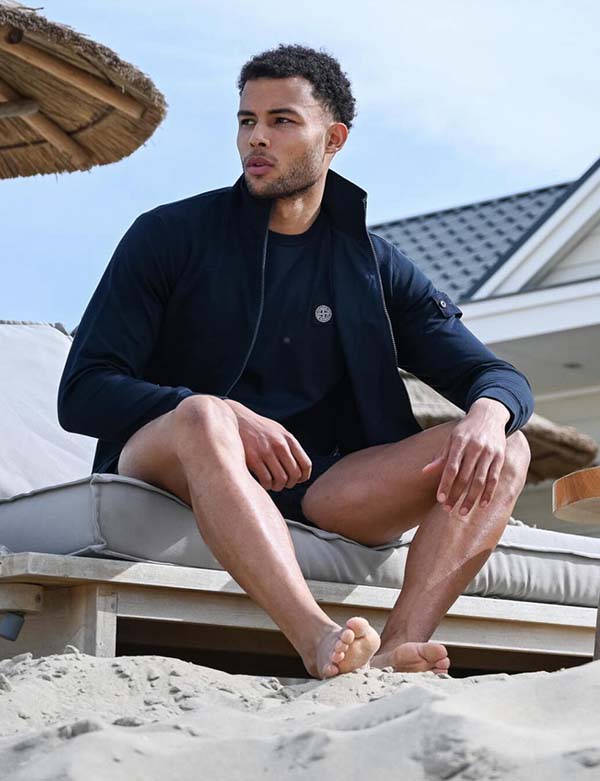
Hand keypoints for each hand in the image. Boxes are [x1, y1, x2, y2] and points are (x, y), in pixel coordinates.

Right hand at [223, 399, 311, 490]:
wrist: (237, 419)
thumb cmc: (259, 429)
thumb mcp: (278, 431)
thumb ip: (290, 447)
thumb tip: (302, 470)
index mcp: (289, 439)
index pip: (305, 465)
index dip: (303, 477)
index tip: (297, 480)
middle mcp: (280, 445)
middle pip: (294, 474)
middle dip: (290, 483)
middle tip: (282, 484)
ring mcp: (266, 452)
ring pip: (281, 480)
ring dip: (278, 487)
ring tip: (272, 485)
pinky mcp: (253, 459)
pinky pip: (266, 480)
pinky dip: (267, 486)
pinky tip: (263, 482)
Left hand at [422, 398, 509, 515]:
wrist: (490, 414)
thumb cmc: (466, 429)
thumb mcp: (451, 438)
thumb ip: (440, 456)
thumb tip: (425, 472)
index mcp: (460, 442)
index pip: (451, 467)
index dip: (445, 484)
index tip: (440, 499)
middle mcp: (475, 448)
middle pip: (465, 477)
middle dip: (456, 495)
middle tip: (448, 510)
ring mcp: (489, 453)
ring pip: (480, 481)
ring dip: (471, 499)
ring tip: (462, 512)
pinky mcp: (500, 457)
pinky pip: (494, 478)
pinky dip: (489, 493)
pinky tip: (482, 505)